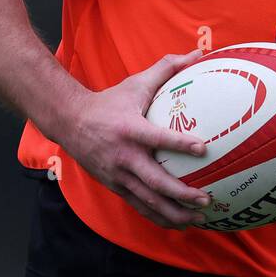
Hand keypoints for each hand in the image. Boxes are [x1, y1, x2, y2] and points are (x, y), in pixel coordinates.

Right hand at [59, 49, 211, 230]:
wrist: (69, 122)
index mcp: (130, 130)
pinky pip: (139, 206)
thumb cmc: (109, 101)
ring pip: (148, 201)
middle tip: (206, 198)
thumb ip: (167, 68)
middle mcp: (123, 157)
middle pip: (154, 181)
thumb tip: (199, 52)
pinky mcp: (115, 187)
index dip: (180, 144)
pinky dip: (158, 217)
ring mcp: (117, 176)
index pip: (158, 138)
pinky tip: (178, 224)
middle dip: (181, 193)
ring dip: (173, 213)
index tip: (204, 149)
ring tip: (198, 219)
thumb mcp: (136, 83)